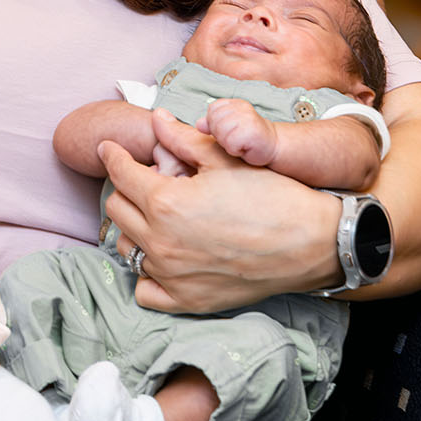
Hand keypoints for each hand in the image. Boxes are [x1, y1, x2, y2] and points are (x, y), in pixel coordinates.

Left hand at [99, 107, 339, 313]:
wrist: (312, 242)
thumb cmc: (271, 195)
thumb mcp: (224, 158)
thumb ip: (181, 138)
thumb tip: (155, 119)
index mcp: (165, 202)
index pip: (120, 173)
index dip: (112, 155)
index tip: (108, 148)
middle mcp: (161, 242)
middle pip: (117, 209)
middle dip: (125, 189)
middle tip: (145, 180)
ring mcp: (172, 276)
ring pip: (127, 247)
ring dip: (134, 227)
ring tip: (157, 215)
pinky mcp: (187, 301)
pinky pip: (144, 289)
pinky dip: (146, 272)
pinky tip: (163, 256)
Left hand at [200, 98, 278, 165]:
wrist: (274, 146)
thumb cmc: (249, 138)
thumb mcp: (229, 128)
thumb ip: (213, 124)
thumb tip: (199, 124)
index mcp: (236, 103)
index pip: (212, 110)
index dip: (216, 124)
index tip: (230, 130)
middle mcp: (242, 108)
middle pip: (214, 122)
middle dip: (221, 135)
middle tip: (235, 139)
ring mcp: (248, 118)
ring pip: (220, 133)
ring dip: (228, 144)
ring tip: (240, 143)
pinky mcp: (252, 132)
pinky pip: (230, 144)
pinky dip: (235, 150)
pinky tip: (244, 148)